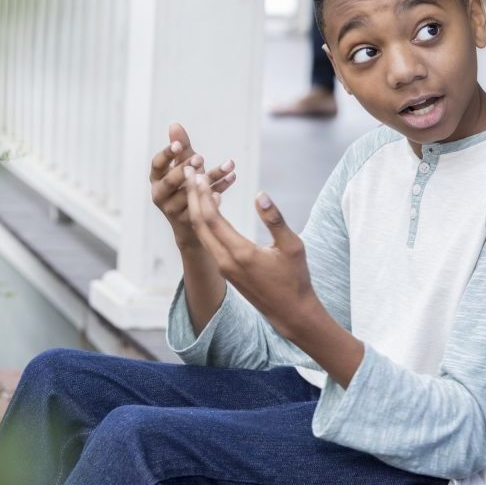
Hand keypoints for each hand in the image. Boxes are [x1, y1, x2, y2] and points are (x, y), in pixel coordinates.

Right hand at [150, 123, 235, 250]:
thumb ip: (180, 148)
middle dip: (186, 168)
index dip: (167, 154)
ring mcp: (173, 210)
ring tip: (228, 165)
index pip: (157, 164)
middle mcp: (160, 195)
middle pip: (171, 181)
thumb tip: (175, 124)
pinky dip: (220, 190)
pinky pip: (206, 203)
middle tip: (201, 157)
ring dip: (211, 177)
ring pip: (192, 193)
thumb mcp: (182, 167)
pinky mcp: (190, 221)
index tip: (179, 145)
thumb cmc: (183, 188)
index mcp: (157, 179)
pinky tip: (231, 177)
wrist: (190, 224)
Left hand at [183, 171, 316, 338]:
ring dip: (197, 208)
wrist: (291, 313)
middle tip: (189, 171)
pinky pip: (209, 241)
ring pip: (202, 233)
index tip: (198, 173)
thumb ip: (275, 220)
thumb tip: (260, 194)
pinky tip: (211, 207)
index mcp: (240, 253)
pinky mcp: (226, 271)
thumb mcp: (293, 246)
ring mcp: (224, 268)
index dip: (203, 194)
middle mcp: (226, 261)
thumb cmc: (296, 279)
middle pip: (199, 224)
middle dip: (192, 196)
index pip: (212, 218)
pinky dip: (206, 221)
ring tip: (197, 185)